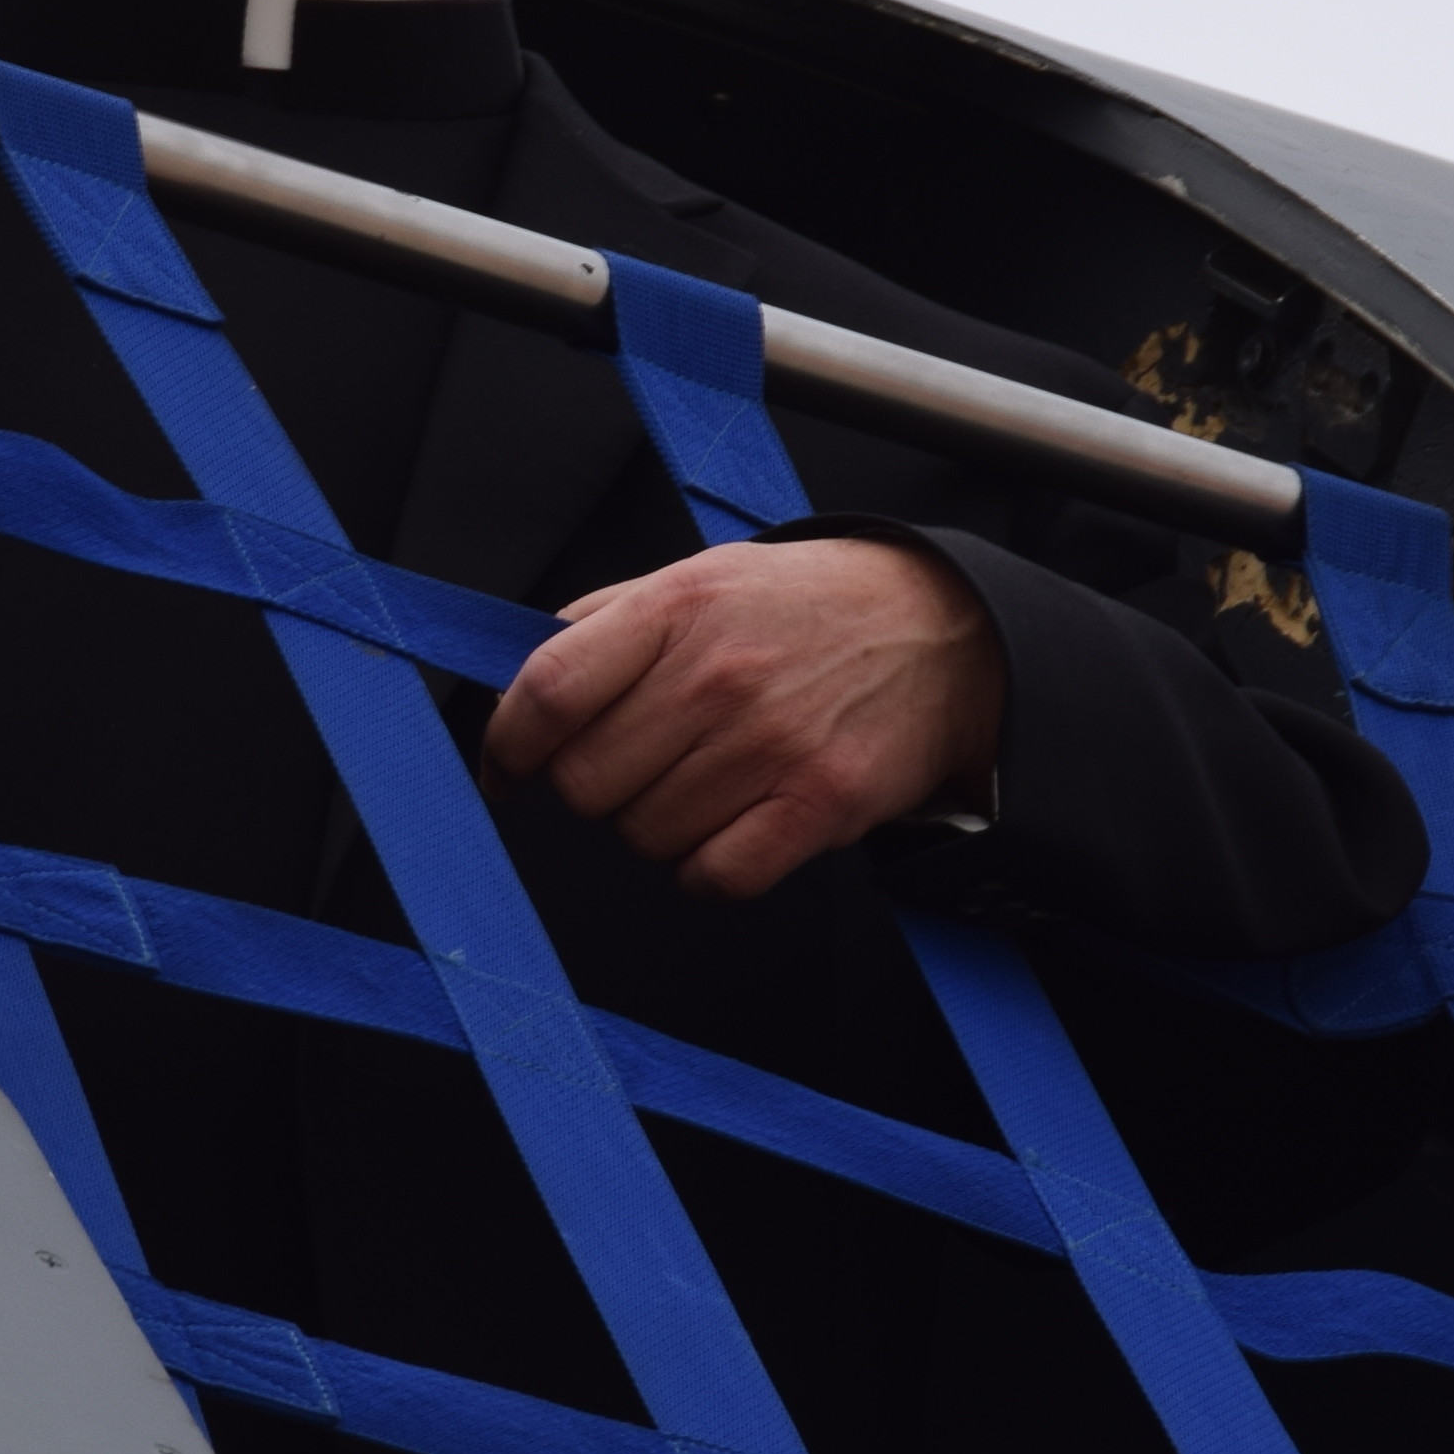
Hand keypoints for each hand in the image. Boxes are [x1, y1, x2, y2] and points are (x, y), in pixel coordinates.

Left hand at [480, 536, 1007, 901]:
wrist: (946, 631)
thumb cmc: (810, 607)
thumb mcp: (704, 577)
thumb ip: (607, 623)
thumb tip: (517, 688)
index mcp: (677, 606)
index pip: (547, 691)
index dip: (507, 744)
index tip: (508, 768)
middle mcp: (719, 673)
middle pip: (585, 782)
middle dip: (599, 786)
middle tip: (644, 762)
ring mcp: (771, 742)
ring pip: (645, 837)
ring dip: (661, 824)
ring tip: (710, 778)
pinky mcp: (820, 804)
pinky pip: (715, 876)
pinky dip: (710, 866)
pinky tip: (736, 824)